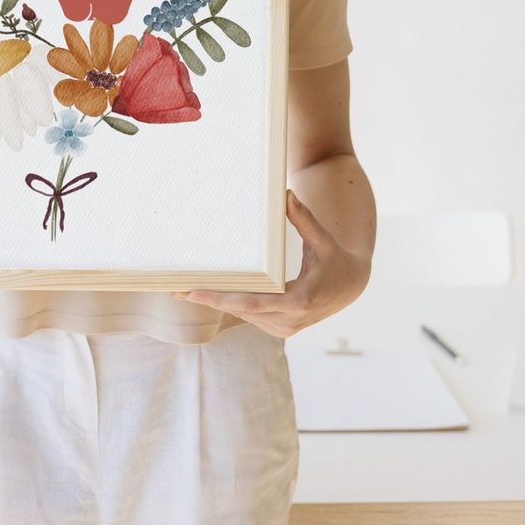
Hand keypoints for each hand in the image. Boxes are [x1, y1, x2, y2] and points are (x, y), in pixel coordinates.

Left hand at [171, 189, 371, 338]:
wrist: (350, 284)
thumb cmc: (333, 257)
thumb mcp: (321, 239)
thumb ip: (304, 220)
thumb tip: (286, 196)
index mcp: (300, 301)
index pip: (251, 303)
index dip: (220, 298)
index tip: (193, 292)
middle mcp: (290, 321)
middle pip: (240, 310)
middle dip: (207, 300)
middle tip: (174, 289)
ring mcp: (285, 329)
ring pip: (242, 315)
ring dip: (215, 304)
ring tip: (182, 292)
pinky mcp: (280, 329)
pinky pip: (249, 316)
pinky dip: (229, 306)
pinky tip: (207, 295)